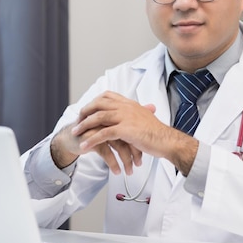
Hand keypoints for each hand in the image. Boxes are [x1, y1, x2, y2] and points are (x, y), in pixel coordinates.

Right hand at [50, 123, 141, 175]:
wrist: (72, 137)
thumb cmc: (94, 131)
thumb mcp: (114, 125)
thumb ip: (132, 118)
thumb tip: (152, 107)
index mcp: (116, 114)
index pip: (134, 127)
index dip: (140, 141)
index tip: (146, 153)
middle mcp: (109, 120)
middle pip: (128, 136)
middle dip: (135, 152)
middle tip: (139, 164)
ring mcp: (100, 128)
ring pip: (118, 145)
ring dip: (125, 160)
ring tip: (129, 171)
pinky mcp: (91, 137)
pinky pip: (106, 152)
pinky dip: (113, 163)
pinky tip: (116, 170)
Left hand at [71, 91, 198, 175]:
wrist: (167, 141)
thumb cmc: (158, 133)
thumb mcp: (145, 117)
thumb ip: (137, 112)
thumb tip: (133, 112)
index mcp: (130, 103)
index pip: (107, 96)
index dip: (94, 101)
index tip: (87, 109)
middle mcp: (126, 107)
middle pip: (99, 104)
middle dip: (85, 112)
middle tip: (77, 121)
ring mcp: (125, 117)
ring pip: (98, 118)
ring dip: (84, 126)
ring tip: (75, 133)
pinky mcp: (125, 130)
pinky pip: (103, 134)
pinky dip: (92, 140)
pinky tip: (85, 147)